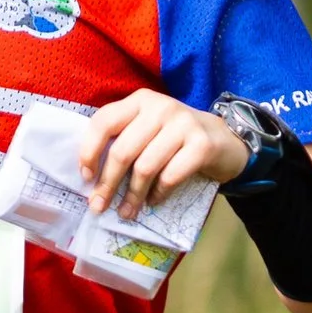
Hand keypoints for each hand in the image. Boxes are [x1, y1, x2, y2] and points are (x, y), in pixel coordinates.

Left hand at [80, 90, 247, 218]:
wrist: (225, 140)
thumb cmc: (176, 140)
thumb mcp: (148, 129)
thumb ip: (123, 140)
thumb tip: (91, 177)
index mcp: (140, 100)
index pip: (104, 121)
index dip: (89, 151)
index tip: (86, 178)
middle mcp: (161, 107)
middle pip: (123, 151)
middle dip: (108, 184)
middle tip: (99, 206)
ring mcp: (183, 124)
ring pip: (145, 167)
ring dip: (133, 196)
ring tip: (127, 212)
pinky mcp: (202, 144)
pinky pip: (170, 176)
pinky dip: (158, 194)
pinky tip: (153, 202)